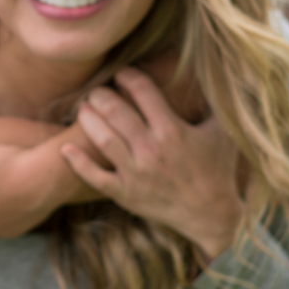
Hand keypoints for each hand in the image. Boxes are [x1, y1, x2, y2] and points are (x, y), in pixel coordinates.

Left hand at [61, 68, 242, 263]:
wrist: (211, 216)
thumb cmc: (216, 169)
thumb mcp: (222, 134)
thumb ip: (216, 104)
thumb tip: (219, 72)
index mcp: (173, 131)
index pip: (142, 91)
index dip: (128, 76)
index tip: (122, 74)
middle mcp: (152, 151)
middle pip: (115, 111)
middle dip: (101, 95)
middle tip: (97, 91)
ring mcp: (136, 174)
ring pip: (101, 138)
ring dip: (87, 118)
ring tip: (83, 108)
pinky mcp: (124, 194)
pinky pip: (94, 176)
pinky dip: (77, 162)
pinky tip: (66, 147)